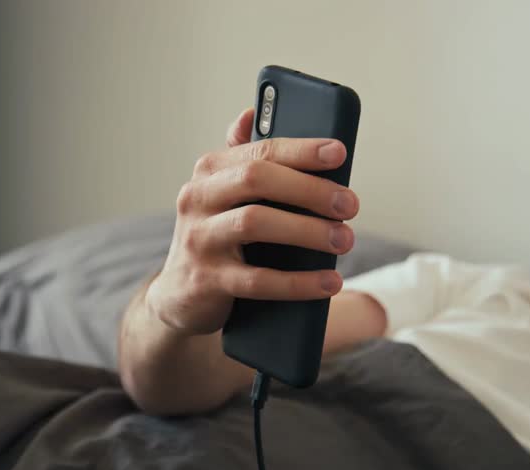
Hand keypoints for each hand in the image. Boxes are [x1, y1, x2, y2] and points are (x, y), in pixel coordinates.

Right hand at [145, 108, 359, 336]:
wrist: (178, 295)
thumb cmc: (216, 236)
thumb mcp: (224, 196)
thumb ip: (243, 160)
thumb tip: (251, 113)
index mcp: (209, 171)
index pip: (258, 151)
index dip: (300, 149)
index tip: (339, 152)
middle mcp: (197, 199)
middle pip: (256, 179)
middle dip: (309, 188)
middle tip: (350, 204)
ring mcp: (198, 239)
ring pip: (255, 223)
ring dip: (308, 231)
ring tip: (345, 239)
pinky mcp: (206, 280)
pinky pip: (257, 280)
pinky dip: (298, 281)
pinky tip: (329, 281)